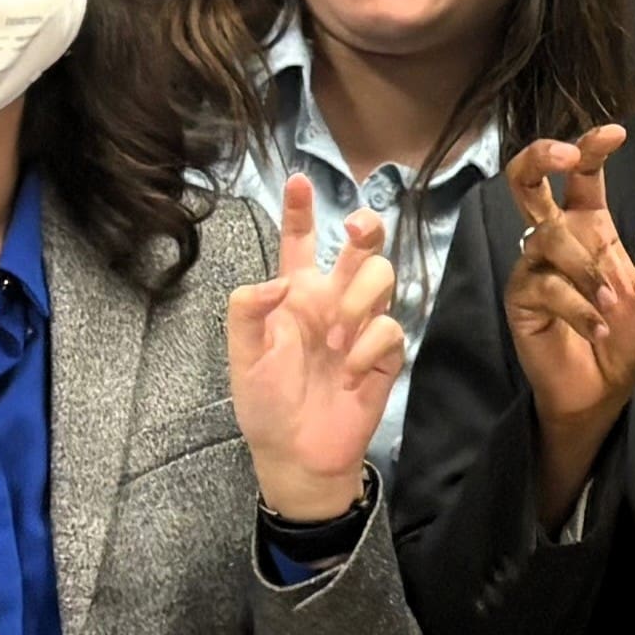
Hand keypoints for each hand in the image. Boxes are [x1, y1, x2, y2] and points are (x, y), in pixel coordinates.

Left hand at [224, 177, 410, 523]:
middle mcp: (332, 301)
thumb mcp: (243, 357)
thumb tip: (275, 281)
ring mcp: (361, 326)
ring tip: (337, 336)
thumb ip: (248, 312)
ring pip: (382, 277)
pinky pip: (390, 329)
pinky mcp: (384, 355)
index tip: (299, 180)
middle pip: (361, 247)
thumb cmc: (265, 404)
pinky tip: (351, 371)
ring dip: (361, 298)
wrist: (298, 455)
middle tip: (356, 231)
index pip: (300, 242)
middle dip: (365, 228)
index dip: (301, 210)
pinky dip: (370, 346)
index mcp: (294, 295)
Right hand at [504, 129, 634, 478]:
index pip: (581, 176)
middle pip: (526, 180)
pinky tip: (599, 325)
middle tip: (567, 154)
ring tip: (612, 302)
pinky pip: (545, 286)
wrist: (600, 391)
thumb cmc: (622, 339)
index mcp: (588, 227)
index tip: (615, 133)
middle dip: (540, 156)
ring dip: (586, 269)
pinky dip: (579, 306)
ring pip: (549, 238)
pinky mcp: (521, 298)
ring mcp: (533, 267)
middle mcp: (555, 238)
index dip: (591, 147)